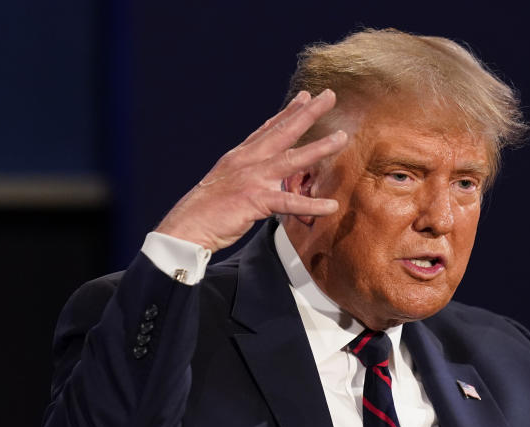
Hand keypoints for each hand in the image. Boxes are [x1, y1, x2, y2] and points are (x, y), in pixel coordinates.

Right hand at [155, 89, 348, 251]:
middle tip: (329, 96)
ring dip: (319, 148)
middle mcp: (247, 161)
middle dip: (307, 113)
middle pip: (283, 132)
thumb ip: (246, 176)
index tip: (304, 96)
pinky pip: (289, 202)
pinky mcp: (255, 200)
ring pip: (292, 159)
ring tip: (342, 138)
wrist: (187, 227)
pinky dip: (311, 205)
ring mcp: (252, 179)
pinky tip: (330, 205)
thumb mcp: (226, 184)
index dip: (288, 112)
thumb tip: (260, 179)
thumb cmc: (206, 211)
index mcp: (240, 157)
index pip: (268, 129)